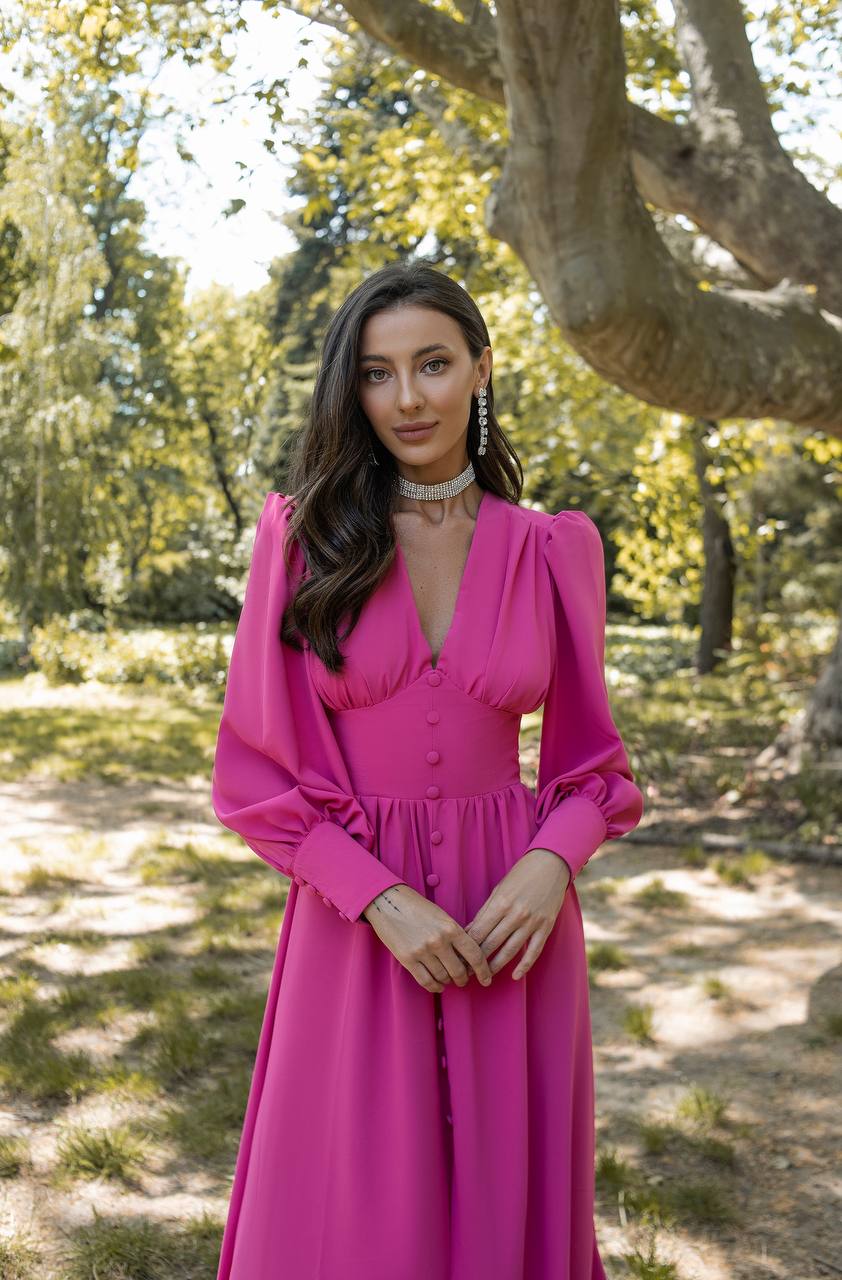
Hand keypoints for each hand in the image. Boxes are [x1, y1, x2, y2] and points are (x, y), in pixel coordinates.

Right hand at [363, 883, 493, 992]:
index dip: (484, 970)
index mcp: (451, 927)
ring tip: (448, 979)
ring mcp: (423, 951)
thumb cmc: (418, 908)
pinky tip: (438, 985)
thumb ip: (456, 935)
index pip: (475, 955)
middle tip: (463, 979)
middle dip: (463, 979)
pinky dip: (435, 987)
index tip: (486, 979)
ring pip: (443, 977)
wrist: (388, 902)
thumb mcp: (442, 917)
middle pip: (460, 971)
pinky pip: (426, 981)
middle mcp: (439, 941)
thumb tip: (469, 959)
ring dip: (448, 981)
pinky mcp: (408, 959)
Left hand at [464, 849, 570, 979]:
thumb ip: (485, 912)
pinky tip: (515, 976)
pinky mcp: (546, 926)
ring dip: (496, 965)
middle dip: (477, 960)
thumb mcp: (499, 890)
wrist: (550, 864)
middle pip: (492, 943)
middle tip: (467, 972)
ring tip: (486, 977)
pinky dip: (525, 965)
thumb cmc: (521, 875)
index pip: (479, 931)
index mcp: (501, 903)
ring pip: (511, 950)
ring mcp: (532, 921)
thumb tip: (469, 931)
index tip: (459, 958)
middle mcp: (516, 914)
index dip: (467, 947)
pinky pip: (534, 950)